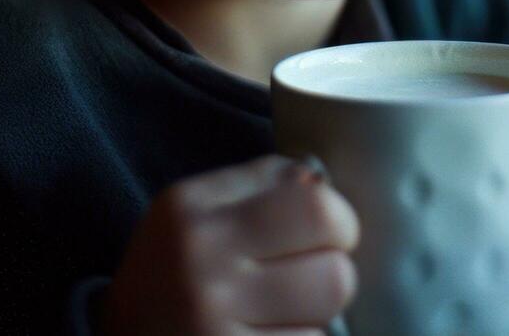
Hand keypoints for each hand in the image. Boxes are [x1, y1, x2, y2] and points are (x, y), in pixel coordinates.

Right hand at [99, 154, 359, 334]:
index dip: (338, 222)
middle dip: (333, 275)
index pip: (315, 205)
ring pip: (325, 320)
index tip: (325, 235)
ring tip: (277, 315)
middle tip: (307, 281)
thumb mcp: (195, 214)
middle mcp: (199, 262)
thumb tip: (328, 186)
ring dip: (314, 319)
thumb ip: (263, 188)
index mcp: (193, 206)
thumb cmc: (171, 276)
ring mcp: (210, 324)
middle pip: (334, 268)